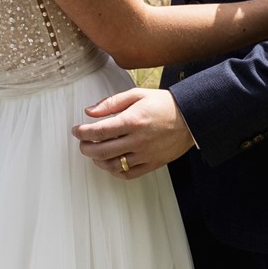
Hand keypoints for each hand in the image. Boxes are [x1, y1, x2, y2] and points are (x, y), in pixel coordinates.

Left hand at [72, 88, 194, 178]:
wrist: (191, 117)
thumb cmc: (163, 104)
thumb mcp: (137, 95)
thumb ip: (111, 103)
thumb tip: (89, 111)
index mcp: (132, 120)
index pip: (99, 131)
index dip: (83, 133)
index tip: (76, 131)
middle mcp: (137, 140)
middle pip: (102, 151)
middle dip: (86, 148)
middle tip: (82, 143)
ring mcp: (145, 154)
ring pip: (113, 165)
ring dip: (98, 161)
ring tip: (95, 153)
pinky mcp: (152, 164)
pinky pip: (129, 174)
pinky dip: (115, 171)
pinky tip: (110, 163)